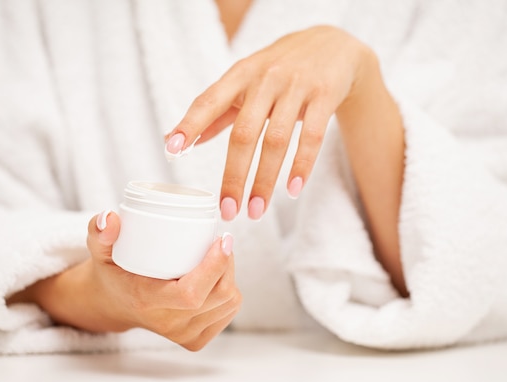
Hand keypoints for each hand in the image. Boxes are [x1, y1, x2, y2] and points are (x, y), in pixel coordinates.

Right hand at [8, 212, 240, 350]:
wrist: (114, 305)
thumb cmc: (113, 272)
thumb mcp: (99, 251)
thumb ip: (98, 232)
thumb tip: (110, 218)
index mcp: (147, 301)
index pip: (191, 294)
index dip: (214, 266)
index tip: (222, 239)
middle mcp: (168, 323)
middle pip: (218, 295)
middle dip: (227, 263)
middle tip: (221, 240)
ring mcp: (183, 334)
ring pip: (228, 303)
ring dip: (231, 276)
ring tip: (219, 256)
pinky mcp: (195, 340)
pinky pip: (227, 313)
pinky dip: (229, 292)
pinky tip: (220, 277)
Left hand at [165, 25, 373, 220]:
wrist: (334, 45)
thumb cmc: (281, 69)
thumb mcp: (246, 81)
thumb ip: (215, 111)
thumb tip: (175, 140)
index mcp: (240, 75)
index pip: (209, 101)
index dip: (190, 125)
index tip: (172, 150)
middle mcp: (265, 78)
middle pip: (244, 132)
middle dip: (234, 175)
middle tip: (228, 209)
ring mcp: (296, 86)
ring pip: (277, 140)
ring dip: (265, 180)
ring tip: (257, 210)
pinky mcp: (324, 95)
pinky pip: (312, 136)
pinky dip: (302, 166)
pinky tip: (292, 189)